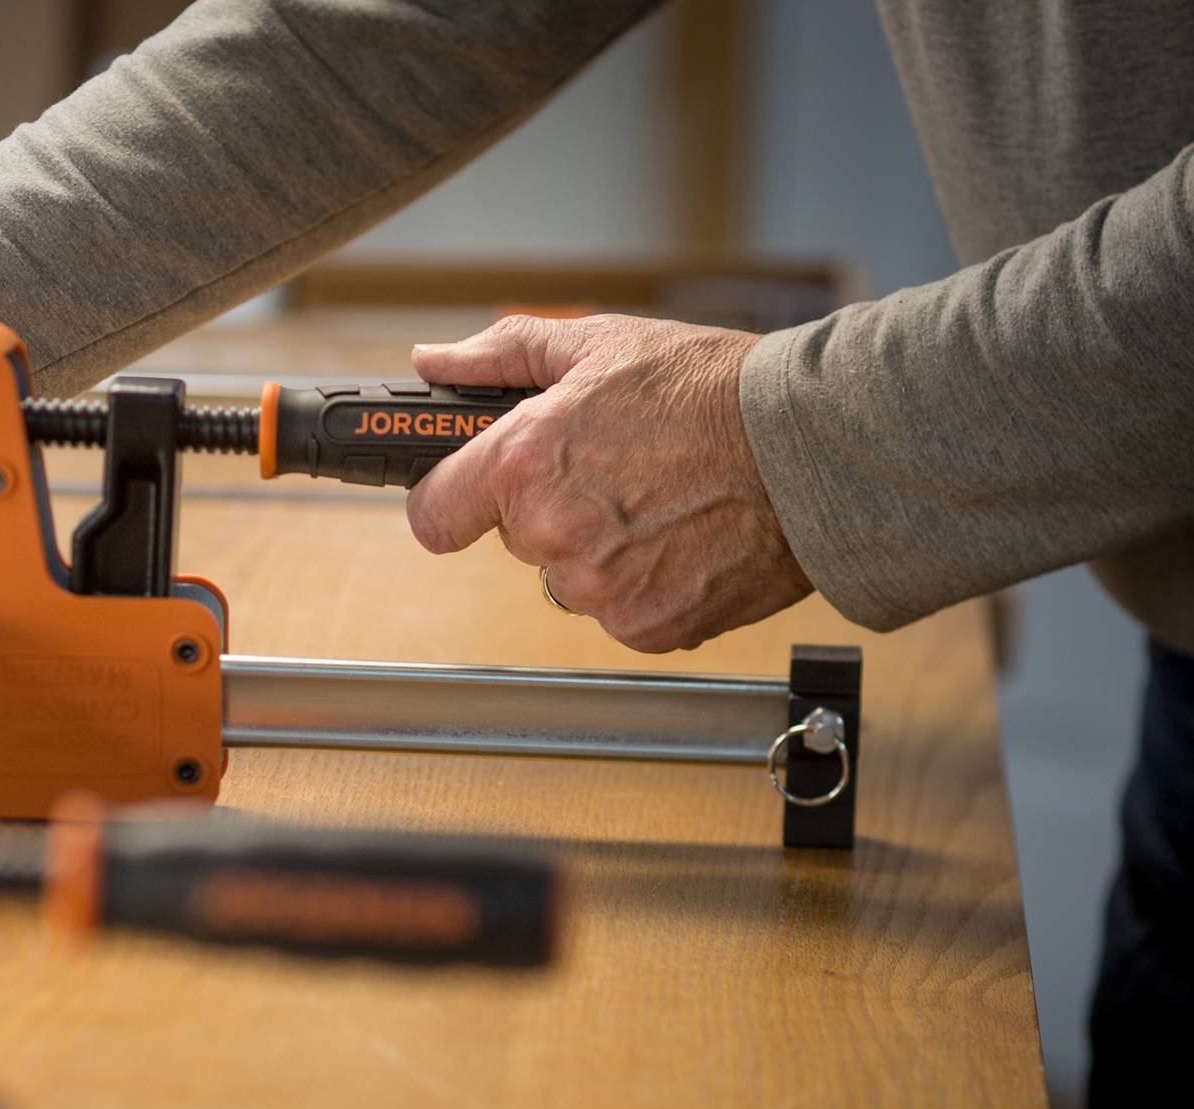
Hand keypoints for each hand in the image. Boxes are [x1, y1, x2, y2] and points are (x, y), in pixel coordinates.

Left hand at [405, 313, 811, 652]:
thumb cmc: (712, 388)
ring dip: (601, 550)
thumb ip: (502, 355)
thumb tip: (435, 362)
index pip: (433, 516)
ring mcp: (598, 587)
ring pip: (571, 577)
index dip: (450, 501)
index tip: (467, 497)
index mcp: (523, 463)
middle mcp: (551, 532)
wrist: (812, 447)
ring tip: (663, 499)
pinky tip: (686, 538)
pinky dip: (648, 583)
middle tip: (617, 470)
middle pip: (515, 539)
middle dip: (552, 509)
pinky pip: (620, 610)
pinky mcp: (644, 626)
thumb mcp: (601, 344)